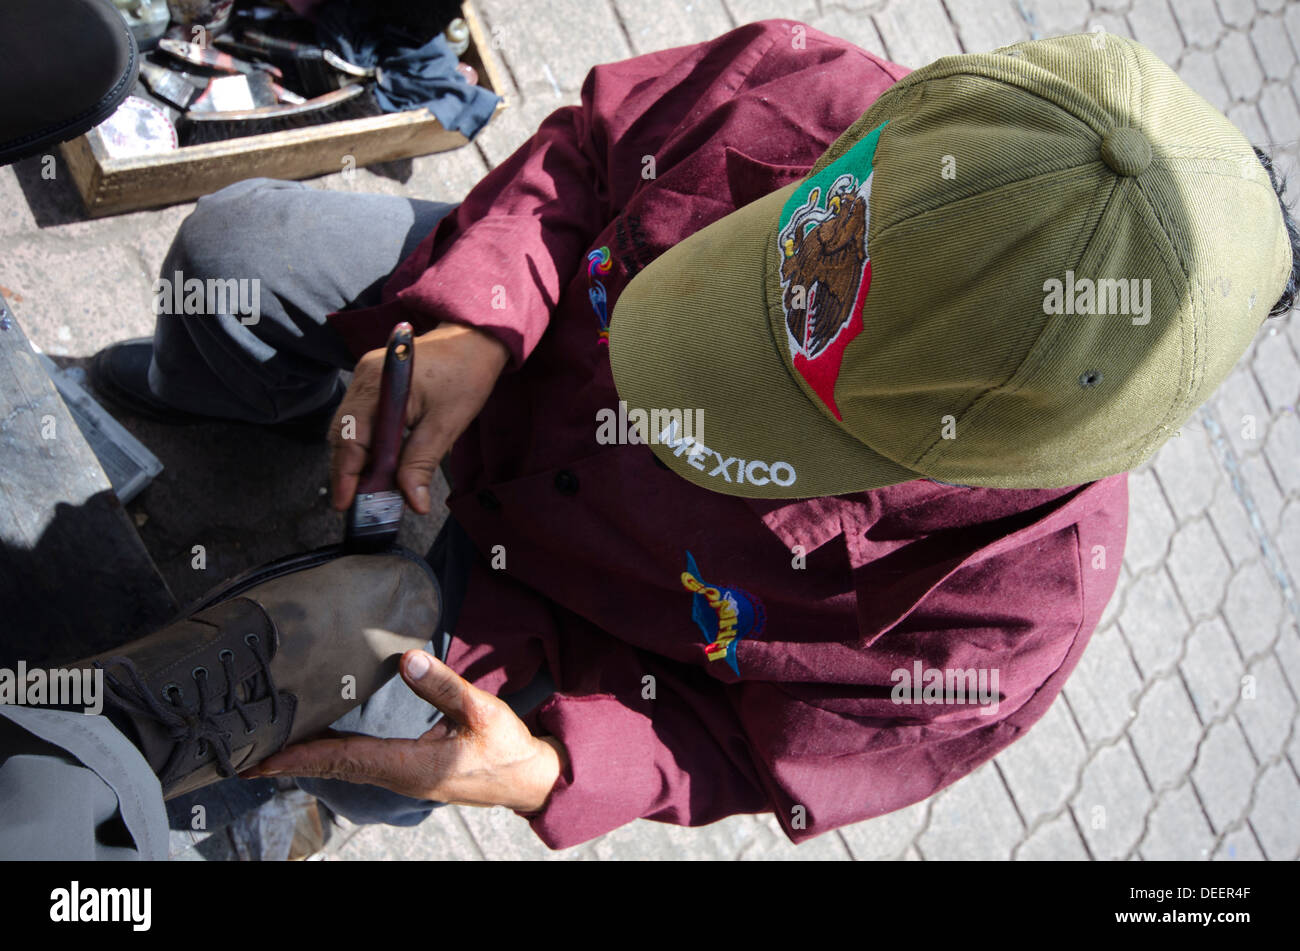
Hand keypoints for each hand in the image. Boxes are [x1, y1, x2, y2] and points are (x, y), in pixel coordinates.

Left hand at [245, 650, 567, 812]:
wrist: (526, 780)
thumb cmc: (505, 750)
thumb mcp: (481, 712)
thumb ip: (444, 685)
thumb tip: (408, 658)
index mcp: (409, 765)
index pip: (342, 759)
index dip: (298, 758)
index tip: (261, 759)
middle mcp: (397, 776)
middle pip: (331, 768)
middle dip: (287, 762)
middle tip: (244, 755)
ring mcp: (400, 777)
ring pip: (341, 768)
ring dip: (305, 759)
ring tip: (269, 749)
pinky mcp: (406, 772)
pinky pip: (357, 765)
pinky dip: (328, 756)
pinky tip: (316, 747)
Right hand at [330, 323, 508, 513]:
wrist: (474, 339)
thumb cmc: (465, 375)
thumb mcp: (446, 424)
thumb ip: (421, 464)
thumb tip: (412, 503)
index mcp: (380, 385)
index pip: (351, 438)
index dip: (345, 475)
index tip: (344, 504)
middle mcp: (363, 379)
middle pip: (342, 435)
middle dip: (347, 472)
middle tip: (360, 504)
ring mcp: (365, 379)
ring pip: (347, 429)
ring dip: (356, 460)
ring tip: (370, 489)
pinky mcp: (372, 382)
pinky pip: (359, 418)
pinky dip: (366, 444)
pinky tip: (379, 463)